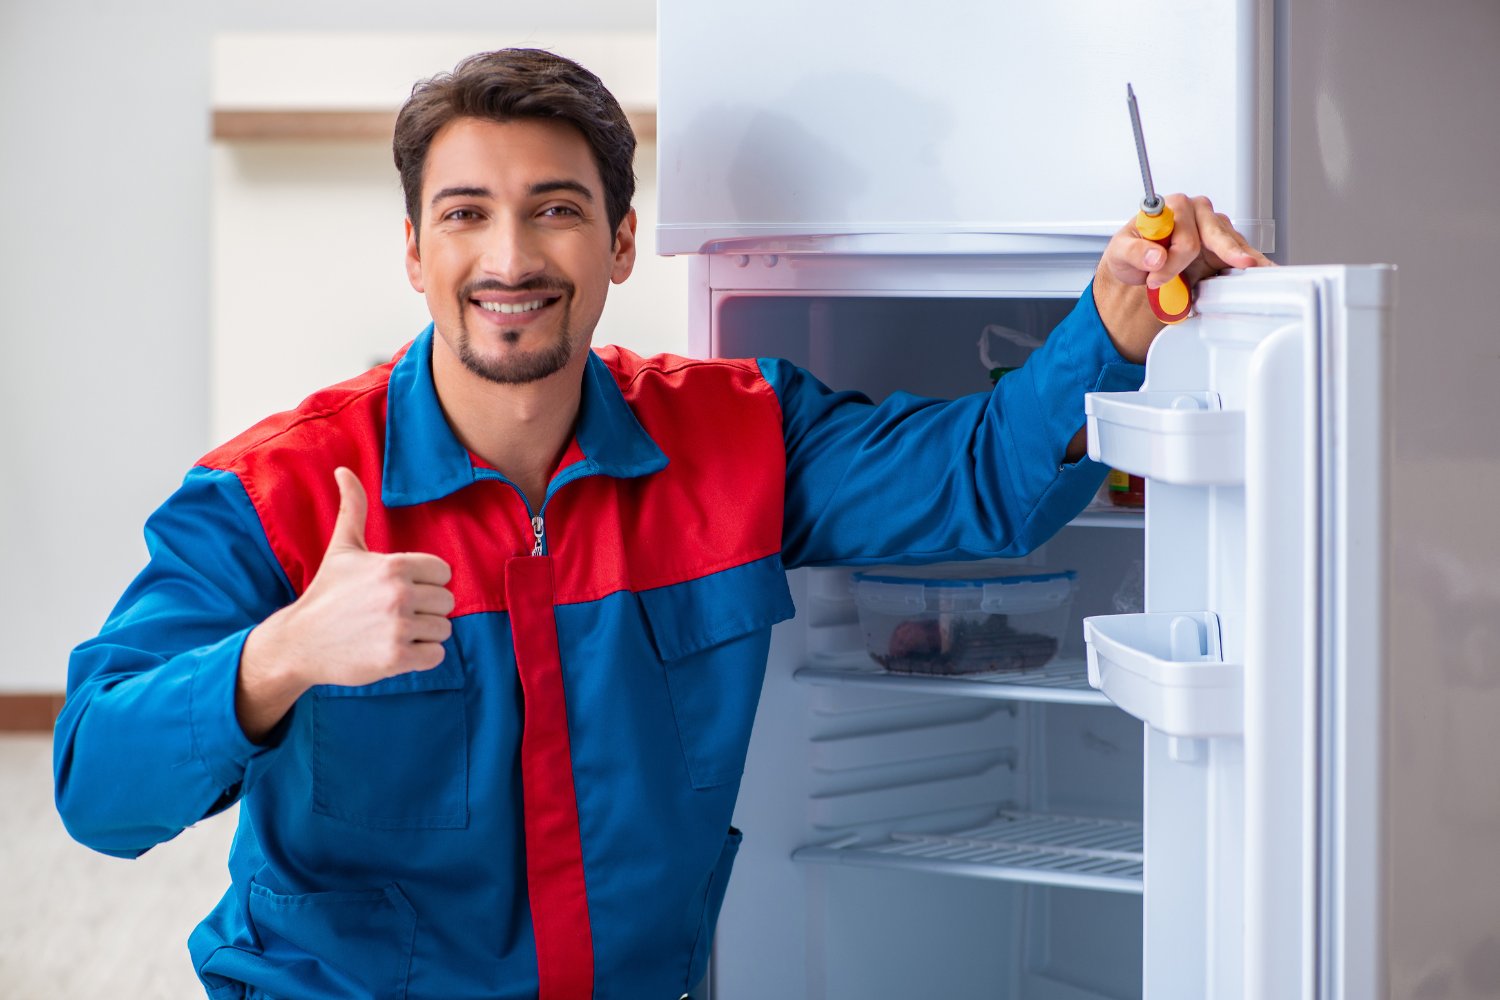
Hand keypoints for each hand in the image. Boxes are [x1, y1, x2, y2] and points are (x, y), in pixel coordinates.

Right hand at [235, 468, 454, 742]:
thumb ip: (353, 508)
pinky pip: (437, 655)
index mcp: (394, 565)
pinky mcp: (397, 658)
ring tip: (391, 631)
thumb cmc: (327, 593)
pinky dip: (422, 656)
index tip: (399, 589)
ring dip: (423, 633)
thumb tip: (343, 470)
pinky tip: (395, 650)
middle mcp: (399, 594)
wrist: (299, 642)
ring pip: (444, 629)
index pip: (443, 572)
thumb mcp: (342, 548)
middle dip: (426, 609)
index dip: (425, 582)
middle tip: (392, 614)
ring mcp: (399, 627)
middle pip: (447, 601)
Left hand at [1092, 194, 1272, 363]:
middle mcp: (1200, 213)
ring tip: (1246, 272)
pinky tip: (1266, 270)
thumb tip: (1156, 256)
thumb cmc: (1134, 253)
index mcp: (1175, 206)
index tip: (1156, 278)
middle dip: (1188, 267)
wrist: (1141, 268)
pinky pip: (1245, 255)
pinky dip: (1255, 264)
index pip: (1183, 234)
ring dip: (1233, 265)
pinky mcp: (1229, 247)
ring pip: (1233, 246)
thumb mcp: (1119, 253)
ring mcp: (1218, 229)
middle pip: (1211, 240)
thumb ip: (1134, 252)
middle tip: (1167, 285)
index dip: (1170, 261)